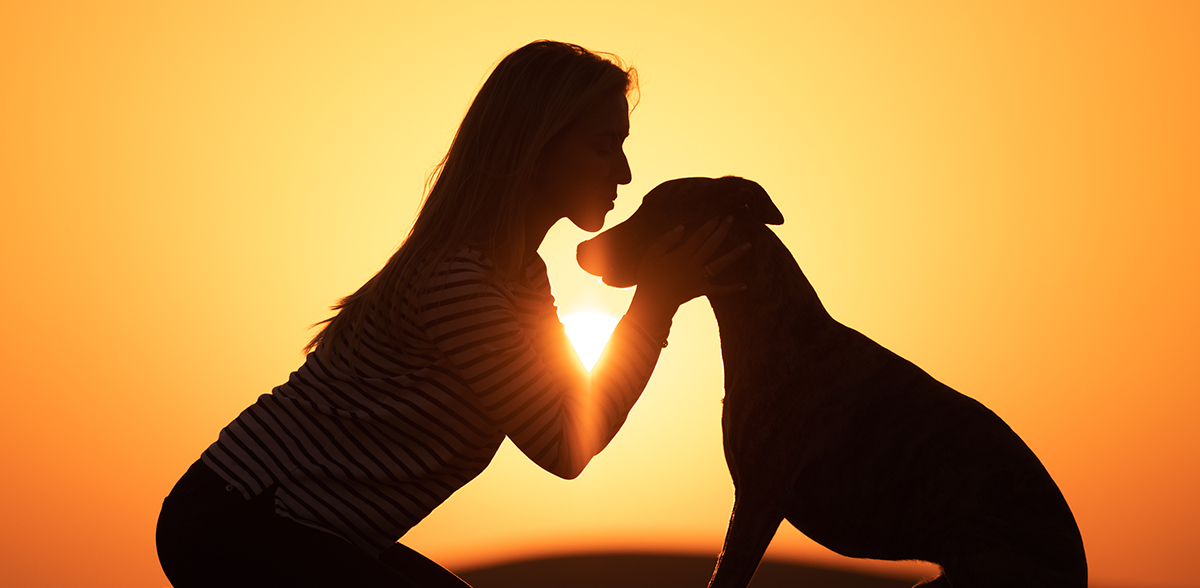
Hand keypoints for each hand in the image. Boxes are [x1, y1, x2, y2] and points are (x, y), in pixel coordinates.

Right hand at [633, 216, 751, 313]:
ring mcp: (699, 278)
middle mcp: (693, 265)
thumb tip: (682, 227)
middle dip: (722, 231)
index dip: (709, 225)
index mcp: (681, 255)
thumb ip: (666, 240)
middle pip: (711, 245)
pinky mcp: (701, 290)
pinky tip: (745, 286)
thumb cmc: (649, 276)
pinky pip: (718, 290)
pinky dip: (731, 289)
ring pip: (720, 264)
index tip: (718, 216)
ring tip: (749, 245)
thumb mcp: (652, 255)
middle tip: (732, 218)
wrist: (651, 302)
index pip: (699, 236)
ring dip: (735, 255)